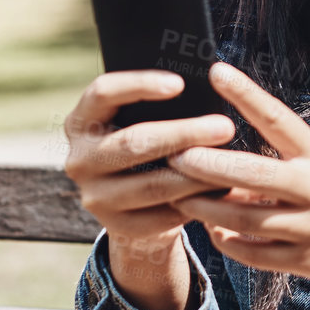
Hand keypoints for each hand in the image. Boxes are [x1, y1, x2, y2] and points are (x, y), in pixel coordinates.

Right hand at [64, 69, 236, 243]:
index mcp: (81, 121)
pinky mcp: (117, 226)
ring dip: (197, 173)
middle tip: (225, 127)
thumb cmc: (144, 146)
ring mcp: (95, 197)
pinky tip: (220, 190)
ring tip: (230, 162)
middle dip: (184, 133)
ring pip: (154, 183)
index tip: (180, 83)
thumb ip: (159, 107)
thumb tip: (210, 90)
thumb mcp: (138, 121)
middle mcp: (79, 159)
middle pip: (133, 142)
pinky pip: (162, 214)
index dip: (139, 85)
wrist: (132, 203)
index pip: (102, 92)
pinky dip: (195, 201)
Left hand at [167, 61, 309, 309]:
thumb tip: (234, 170)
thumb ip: (289, 170)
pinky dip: (229, 242)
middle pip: (248, 173)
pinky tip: (216, 232)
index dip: (246, 94)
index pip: (279, 118)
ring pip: (242, 217)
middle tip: (173, 152)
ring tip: (180, 195)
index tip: (216, 71)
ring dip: (205, 208)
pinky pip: (254, 252)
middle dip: (205, 163)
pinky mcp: (306, 261)